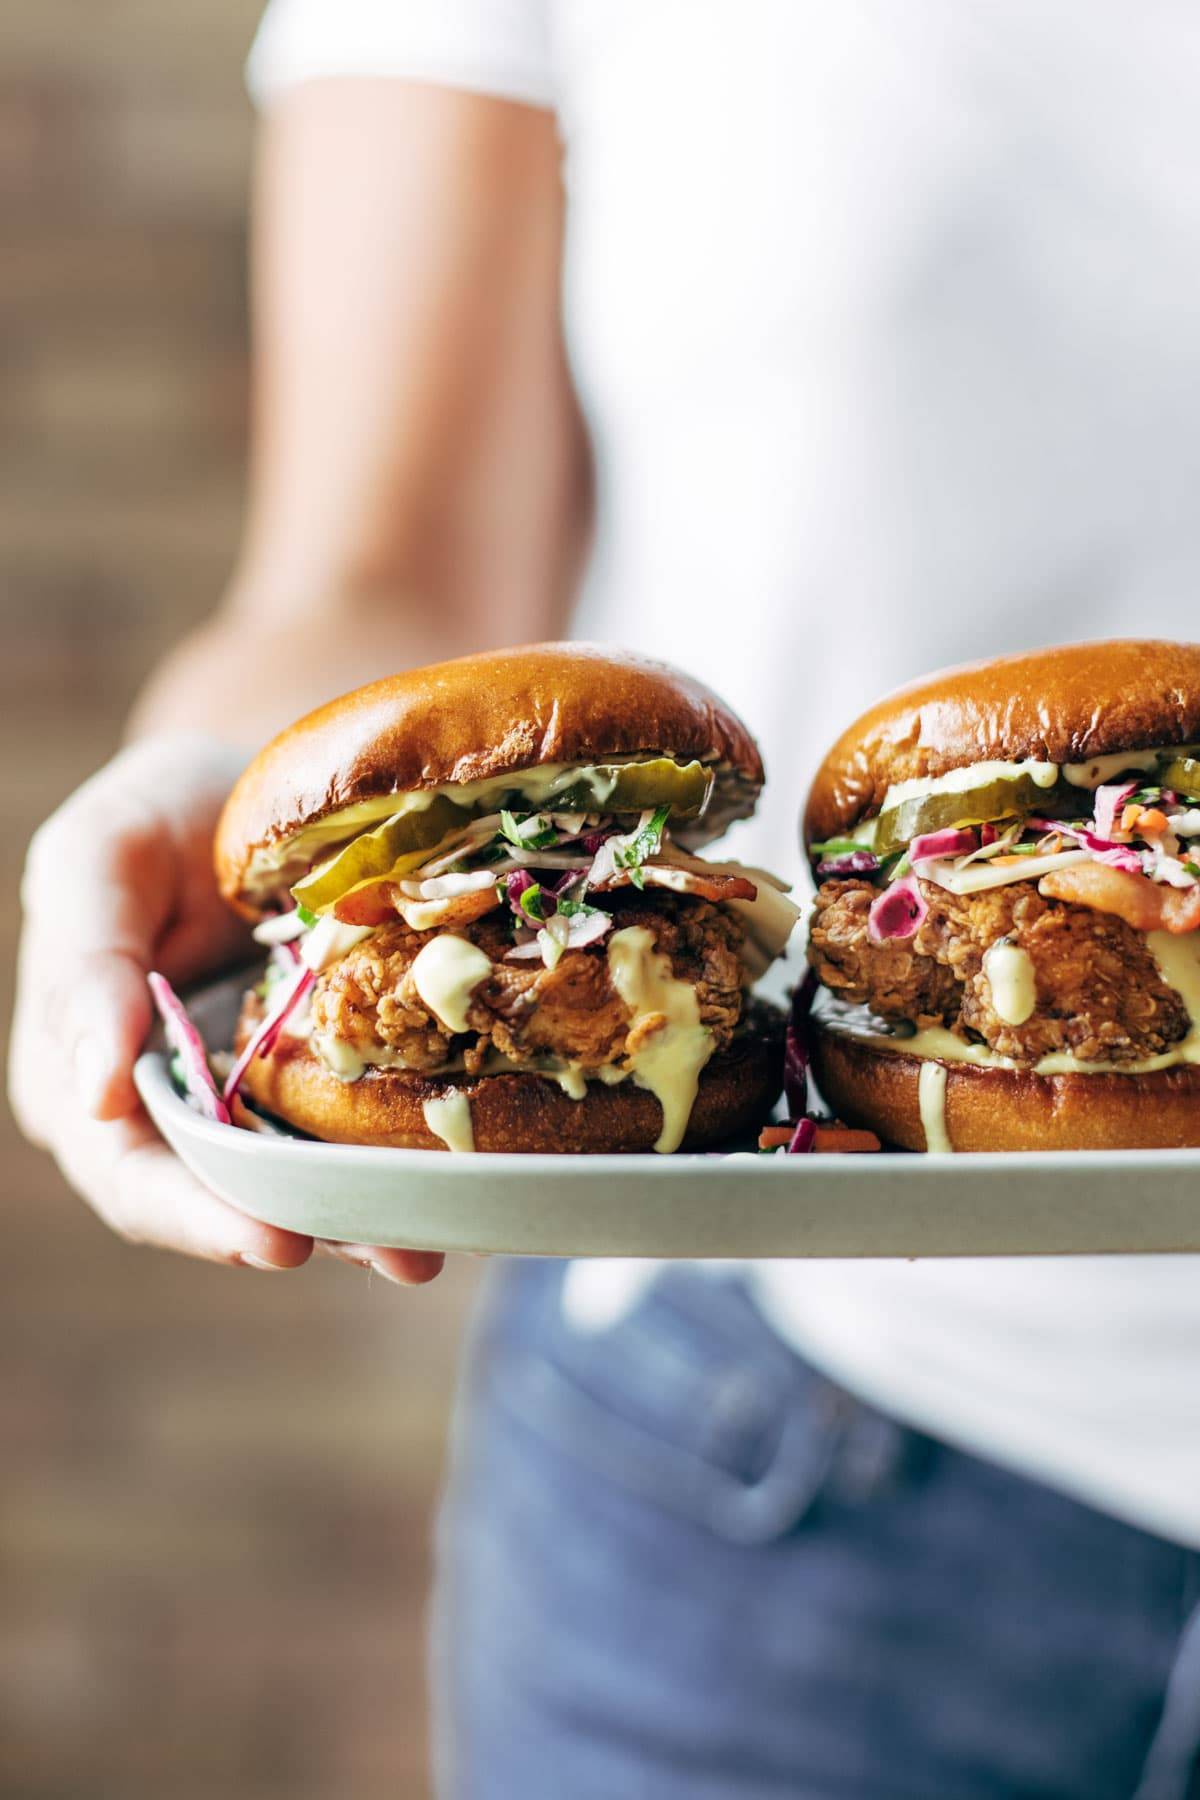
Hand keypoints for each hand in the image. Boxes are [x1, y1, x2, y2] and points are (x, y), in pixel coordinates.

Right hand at [9, 735, 442, 1284]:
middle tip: (388, 1257)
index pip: (129, 1172)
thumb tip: (95, 1095)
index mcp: (82, 1070)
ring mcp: (242, 1101)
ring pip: (291, 1185)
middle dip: (303, 1232)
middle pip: (218, 1201)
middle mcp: (159, 1108)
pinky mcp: (311, 1083)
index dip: (196, 1215)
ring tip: (426, 1250)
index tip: (277, 1242)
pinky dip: (389, 1165)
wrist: (249, 785)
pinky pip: (343, 1136)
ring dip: (360, 1223)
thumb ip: (86, 965)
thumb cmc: (160, 814)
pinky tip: (447, 1192)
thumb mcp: (101, 857)